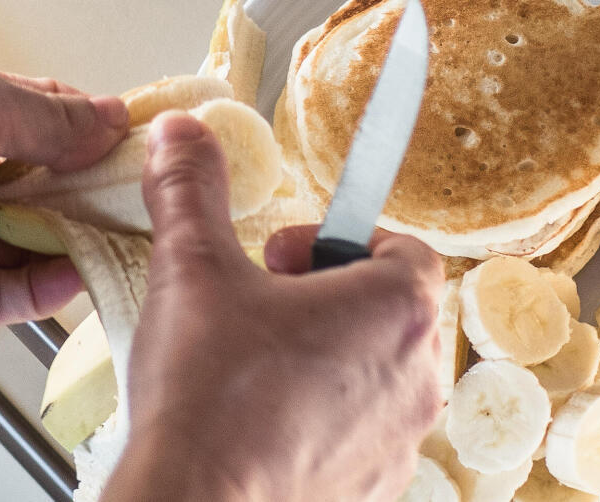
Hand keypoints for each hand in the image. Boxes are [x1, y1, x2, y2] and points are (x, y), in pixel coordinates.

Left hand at [0, 51, 127, 329]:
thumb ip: (50, 122)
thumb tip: (110, 118)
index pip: (44, 117)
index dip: (92, 128)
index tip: (143, 140)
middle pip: (38, 182)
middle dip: (88, 189)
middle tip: (144, 195)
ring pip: (21, 239)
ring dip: (70, 239)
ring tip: (124, 237)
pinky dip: (36, 289)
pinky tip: (75, 277)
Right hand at [105, 113, 445, 501]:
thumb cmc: (209, 398)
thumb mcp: (193, 269)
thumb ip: (192, 189)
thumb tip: (182, 133)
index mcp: (398, 308)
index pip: (402, 247)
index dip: (338, 239)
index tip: (284, 253)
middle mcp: (418, 375)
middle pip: (390, 307)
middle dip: (327, 295)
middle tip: (263, 303)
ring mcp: (401, 439)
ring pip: (376, 371)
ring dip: (326, 355)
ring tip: (256, 362)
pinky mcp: (374, 488)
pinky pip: (362, 431)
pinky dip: (322, 416)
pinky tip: (261, 418)